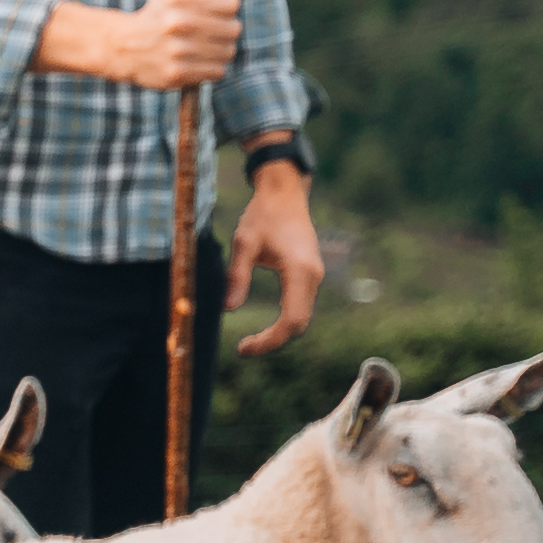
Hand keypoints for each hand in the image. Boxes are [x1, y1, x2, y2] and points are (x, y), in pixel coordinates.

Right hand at [41, 0, 248, 92]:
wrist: (124, 47)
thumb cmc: (162, 13)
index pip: (231, 2)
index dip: (227, 5)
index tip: (215, 9)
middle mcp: (177, 22)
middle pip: (234, 28)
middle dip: (225, 29)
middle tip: (207, 30)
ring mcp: (177, 50)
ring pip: (228, 51)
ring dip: (219, 49)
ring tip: (201, 46)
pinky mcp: (177, 74)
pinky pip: (217, 71)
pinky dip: (211, 67)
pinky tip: (196, 60)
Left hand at [227, 160, 322, 354]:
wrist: (285, 193)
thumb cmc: (263, 214)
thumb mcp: (243, 242)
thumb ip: (237, 276)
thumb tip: (228, 309)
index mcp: (299, 269)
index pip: (292, 320)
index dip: (270, 340)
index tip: (243, 348)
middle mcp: (313, 275)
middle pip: (299, 324)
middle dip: (272, 341)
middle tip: (242, 349)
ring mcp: (315, 275)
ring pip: (302, 317)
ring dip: (279, 333)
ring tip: (249, 342)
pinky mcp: (310, 274)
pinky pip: (301, 306)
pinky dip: (285, 321)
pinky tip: (265, 327)